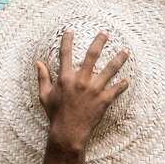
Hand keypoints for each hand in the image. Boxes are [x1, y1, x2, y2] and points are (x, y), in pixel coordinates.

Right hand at [34, 29, 129, 149]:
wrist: (68, 133)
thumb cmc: (56, 115)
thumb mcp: (45, 96)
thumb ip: (42, 78)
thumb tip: (37, 63)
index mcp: (65, 78)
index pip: (65, 53)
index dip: (67, 40)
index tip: (70, 30)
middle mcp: (81, 80)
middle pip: (92, 55)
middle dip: (99, 41)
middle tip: (105, 33)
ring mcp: (94, 90)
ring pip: (110, 69)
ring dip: (119, 58)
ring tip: (126, 51)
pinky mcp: (104, 100)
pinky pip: (117, 89)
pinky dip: (123, 85)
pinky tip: (126, 80)